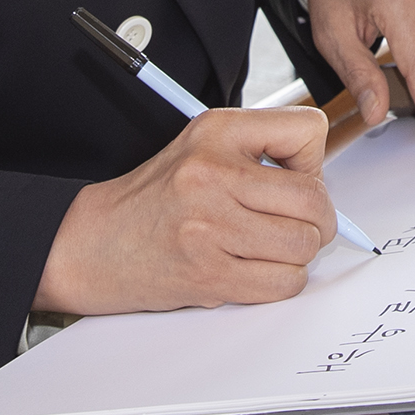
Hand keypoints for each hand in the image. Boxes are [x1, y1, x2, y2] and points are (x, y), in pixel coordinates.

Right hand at [32, 106, 336, 314]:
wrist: (90, 244)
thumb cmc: (155, 197)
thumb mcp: (203, 146)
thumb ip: (261, 150)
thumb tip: (324, 182)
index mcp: (217, 130)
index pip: (309, 132)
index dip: (313, 162)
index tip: (295, 181)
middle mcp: (213, 173)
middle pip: (315, 200)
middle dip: (317, 220)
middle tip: (296, 226)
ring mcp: (209, 226)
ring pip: (304, 245)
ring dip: (298, 255)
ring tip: (268, 249)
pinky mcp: (207, 274)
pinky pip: (282, 283)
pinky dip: (281, 282)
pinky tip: (254, 271)